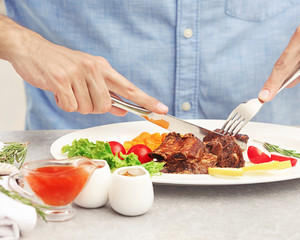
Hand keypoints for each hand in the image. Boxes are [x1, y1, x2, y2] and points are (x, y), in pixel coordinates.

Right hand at [0, 16, 167, 115]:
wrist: (33, 50)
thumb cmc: (63, 66)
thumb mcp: (89, 76)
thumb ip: (107, 94)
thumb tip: (122, 108)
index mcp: (103, 68)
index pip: (129, 87)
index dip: (146, 100)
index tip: (161, 109)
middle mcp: (94, 68)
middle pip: (105, 105)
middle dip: (93, 108)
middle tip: (80, 96)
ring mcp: (78, 73)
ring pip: (88, 108)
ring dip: (76, 105)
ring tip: (68, 91)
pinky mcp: (61, 79)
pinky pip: (70, 107)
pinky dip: (64, 104)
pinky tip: (59, 91)